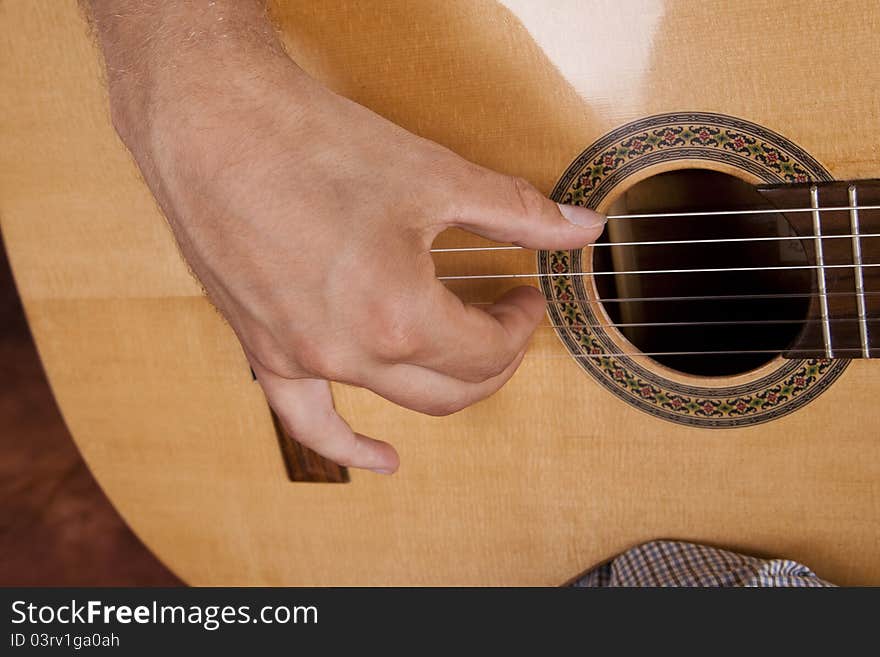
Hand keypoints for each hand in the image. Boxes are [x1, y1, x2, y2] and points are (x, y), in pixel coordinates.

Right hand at [94, 3, 604, 473]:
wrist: (212, 125)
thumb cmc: (316, 144)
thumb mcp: (436, 176)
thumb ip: (518, 213)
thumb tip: (583, 228)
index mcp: (400, 316)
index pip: (487, 351)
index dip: (520, 325)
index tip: (524, 295)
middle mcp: (351, 354)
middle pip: (451, 389)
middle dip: (493, 361)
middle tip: (503, 324)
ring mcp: (303, 360)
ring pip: (396, 402)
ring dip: (444, 386)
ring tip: (464, 364)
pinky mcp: (264, 353)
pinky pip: (308, 424)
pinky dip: (350, 448)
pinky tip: (383, 459)